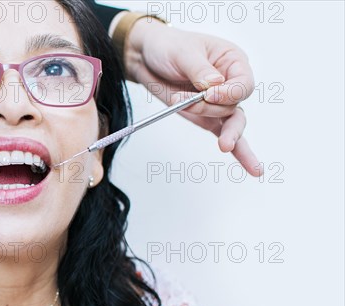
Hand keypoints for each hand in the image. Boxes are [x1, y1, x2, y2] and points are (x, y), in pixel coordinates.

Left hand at [124, 18, 261, 175]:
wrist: (145, 57)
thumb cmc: (168, 46)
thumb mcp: (183, 52)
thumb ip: (199, 70)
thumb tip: (214, 85)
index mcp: (232, 61)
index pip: (243, 83)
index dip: (229, 93)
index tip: (209, 93)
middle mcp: (230, 83)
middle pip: (236, 106)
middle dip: (215, 110)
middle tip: (195, 105)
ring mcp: (219, 102)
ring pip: (229, 121)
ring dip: (202, 116)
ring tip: (180, 106)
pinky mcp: (206, 116)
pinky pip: (224, 134)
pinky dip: (238, 151)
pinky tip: (252, 167)